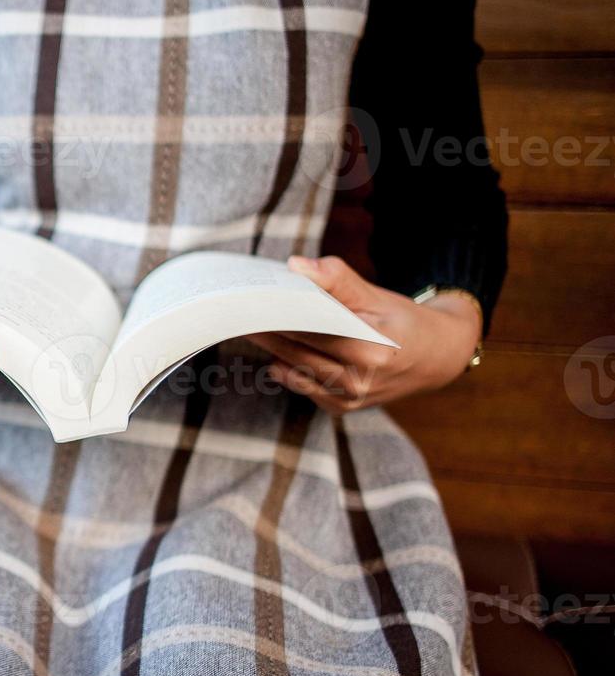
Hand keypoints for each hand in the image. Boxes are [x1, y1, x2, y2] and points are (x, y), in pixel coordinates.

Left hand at [247, 255, 481, 413]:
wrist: (437, 357)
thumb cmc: (403, 321)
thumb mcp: (377, 296)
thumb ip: (337, 281)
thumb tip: (296, 267)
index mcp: (371, 349)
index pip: (310, 328)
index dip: (278, 312)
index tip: (252, 298)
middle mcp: (359, 380)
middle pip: (296, 350)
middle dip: (266, 328)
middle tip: (238, 309)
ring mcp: (349, 398)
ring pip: (294, 369)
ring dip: (271, 348)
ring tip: (248, 325)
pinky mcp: (341, 408)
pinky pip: (303, 385)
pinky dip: (286, 367)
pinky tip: (273, 349)